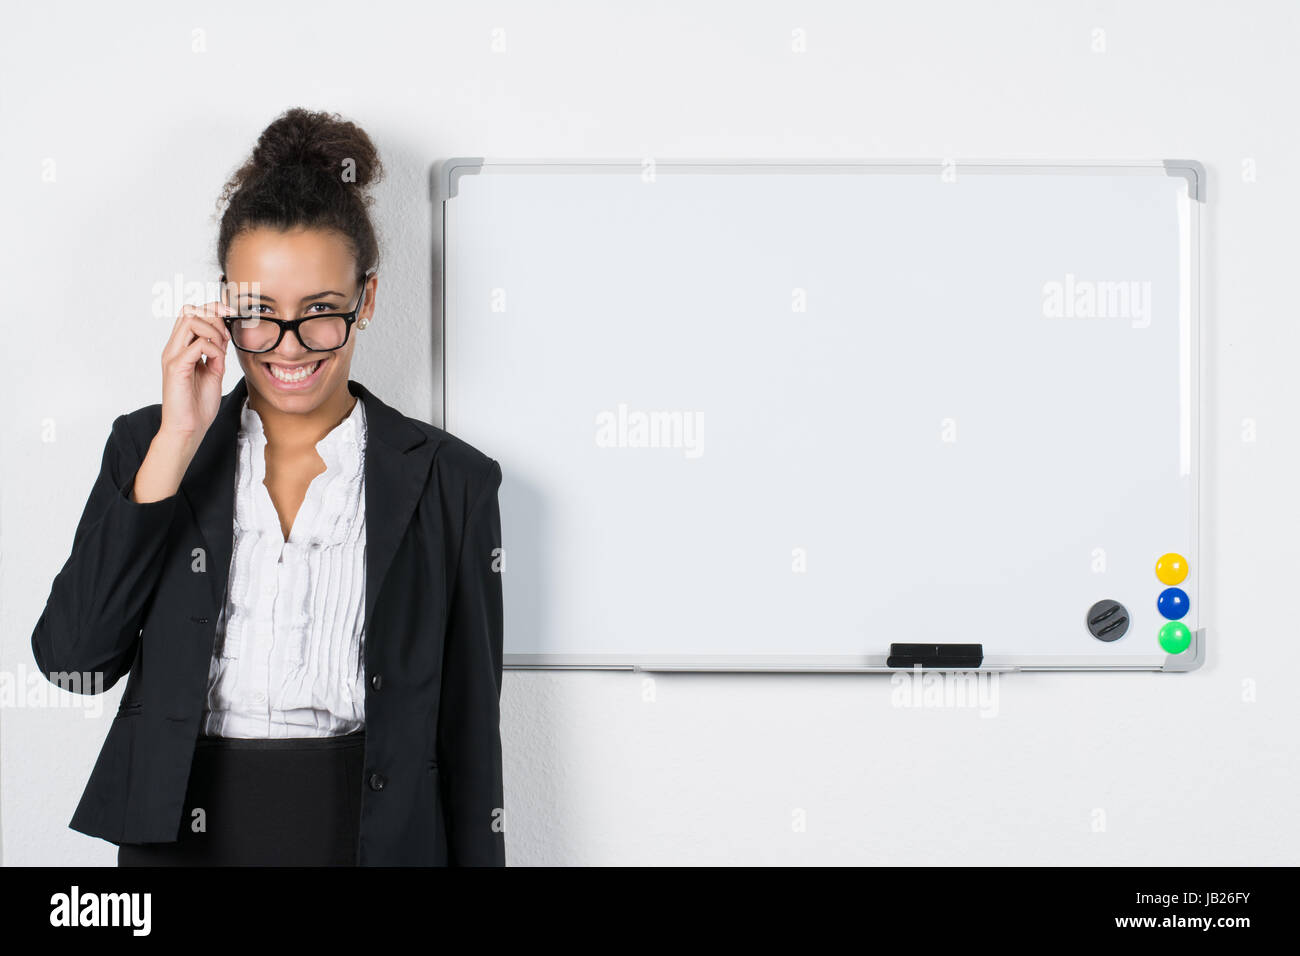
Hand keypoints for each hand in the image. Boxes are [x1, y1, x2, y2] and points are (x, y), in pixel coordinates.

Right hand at [129, 303, 231, 502]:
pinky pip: (196, 345)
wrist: (189, 428)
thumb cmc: (199, 404)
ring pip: (190, 321)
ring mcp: (173, 356)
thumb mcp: (214, 373)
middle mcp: (174, 348)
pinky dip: (212, 348)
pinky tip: (218, 361)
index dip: (212, 309)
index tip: (231, 316)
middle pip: (189, 311)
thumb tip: (223, 340)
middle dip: (214, 316)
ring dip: (213, 330)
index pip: (191, 314)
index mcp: (181, 348)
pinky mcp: (176, 368)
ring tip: (222, 348)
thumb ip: (216, 355)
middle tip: (227, 335)